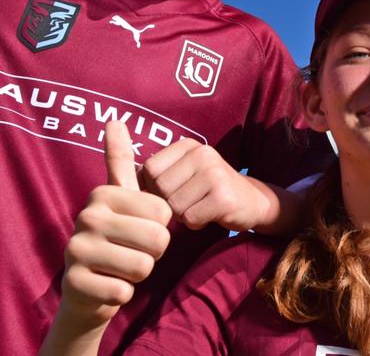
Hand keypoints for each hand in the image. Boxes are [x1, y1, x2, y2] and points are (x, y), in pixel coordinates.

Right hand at [60, 120, 171, 323]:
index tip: (138, 228)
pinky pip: (124, 291)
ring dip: (139, 273)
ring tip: (120, 267)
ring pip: (143, 266)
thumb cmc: (116, 238)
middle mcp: (85, 218)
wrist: (87, 289)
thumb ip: (119, 160)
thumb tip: (114, 118)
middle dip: (153, 252)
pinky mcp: (76, 284)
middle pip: (157, 238)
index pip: (163, 212)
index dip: (160, 227)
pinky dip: (123, 293)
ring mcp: (76, 251)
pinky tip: (108, 285)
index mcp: (102, 194)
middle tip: (131, 251)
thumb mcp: (122, 198)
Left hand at [140, 138, 269, 231]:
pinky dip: (195, 223)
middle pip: (159, 188)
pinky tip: (208, 215)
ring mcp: (215, 174)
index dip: (152, 188)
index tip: (171, 192)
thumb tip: (117, 164)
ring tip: (198, 207)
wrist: (252, 201)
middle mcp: (202, 154)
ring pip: (173, 205)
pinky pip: (190, 218)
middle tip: (187, 202)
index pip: (149, 169)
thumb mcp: (184, 171)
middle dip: (167, 203)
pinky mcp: (224, 197)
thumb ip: (156, 170)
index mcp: (188, 146)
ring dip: (182, 215)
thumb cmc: (208, 189)